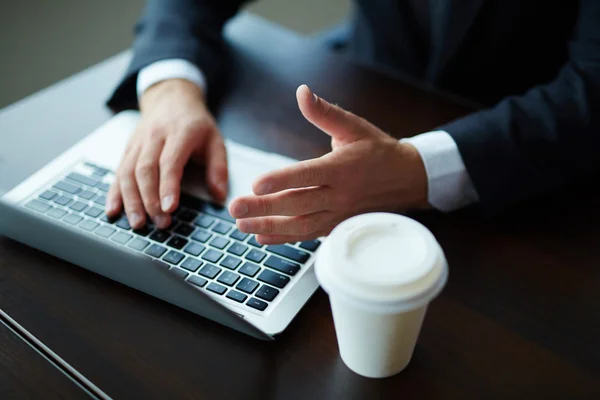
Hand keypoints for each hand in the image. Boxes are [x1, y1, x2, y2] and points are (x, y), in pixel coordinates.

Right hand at [106, 79, 227, 228]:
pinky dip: (114, 193)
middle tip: (160, 222)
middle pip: (145, 169)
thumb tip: (219, 195)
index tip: (169, 208)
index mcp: (180, 133)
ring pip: (128, 172)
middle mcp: (155, 136)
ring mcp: (138, 142)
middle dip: (150, 199)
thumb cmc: (195, 123)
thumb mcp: (215, 140)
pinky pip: (118, 171)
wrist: (171, 98)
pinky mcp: (128, 149)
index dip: (168, 186)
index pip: (170, 162)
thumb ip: (218, 168)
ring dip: (131, 200)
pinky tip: (114, 210)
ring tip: (138, 222)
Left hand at [228, 84, 428, 243]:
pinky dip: (285, 238)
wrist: (408, 180)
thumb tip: (302, 92)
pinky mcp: (338, 226)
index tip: (256, 184)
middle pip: (298, 204)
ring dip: (269, 227)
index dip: (281, 180)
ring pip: (301, 226)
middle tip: (235, 208)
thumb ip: (325, 112)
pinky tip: (262, 238)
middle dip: (264, 208)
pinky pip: (309, 236)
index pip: (308, 175)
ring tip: (242, 225)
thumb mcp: (354, 127)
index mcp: (342, 168)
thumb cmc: (378, 151)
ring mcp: (339, 215)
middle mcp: (340, 195)